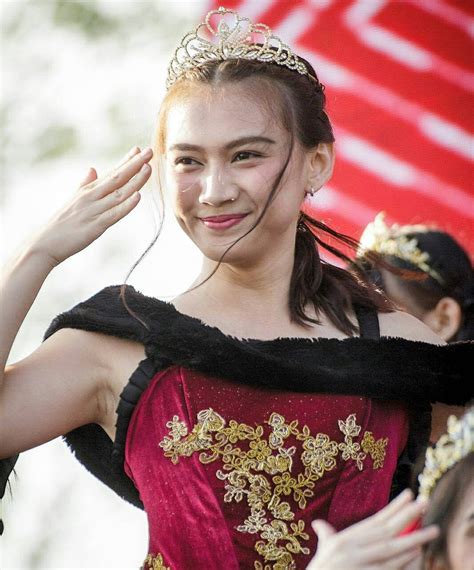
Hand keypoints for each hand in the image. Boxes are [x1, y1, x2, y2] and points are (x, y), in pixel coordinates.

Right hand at [30, 146, 152, 266]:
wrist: (45, 243)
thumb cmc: (61, 223)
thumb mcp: (74, 199)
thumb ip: (84, 184)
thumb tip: (92, 168)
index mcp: (88, 190)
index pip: (111, 172)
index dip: (126, 161)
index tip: (139, 149)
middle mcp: (91, 196)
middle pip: (117, 177)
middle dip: (135, 164)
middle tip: (150, 151)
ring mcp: (93, 210)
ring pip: (119, 193)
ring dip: (135, 180)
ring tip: (148, 168)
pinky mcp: (95, 226)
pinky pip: (113, 214)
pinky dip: (126, 205)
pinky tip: (137, 196)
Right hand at [306, 489, 438, 569]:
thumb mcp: (323, 551)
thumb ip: (326, 536)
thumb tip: (318, 524)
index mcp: (344, 539)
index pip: (374, 520)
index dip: (393, 507)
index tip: (409, 494)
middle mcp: (350, 548)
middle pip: (385, 530)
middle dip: (407, 516)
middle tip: (425, 502)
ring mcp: (358, 563)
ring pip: (390, 549)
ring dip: (413, 539)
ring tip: (431, 530)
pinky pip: (388, 567)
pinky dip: (402, 559)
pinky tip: (415, 551)